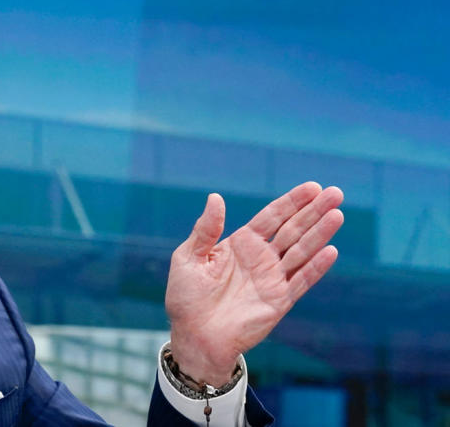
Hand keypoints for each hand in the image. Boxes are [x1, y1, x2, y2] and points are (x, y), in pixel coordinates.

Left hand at [166, 182, 343, 386]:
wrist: (194, 337)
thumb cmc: (186, 298)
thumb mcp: (188, 258)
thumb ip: (205, 230)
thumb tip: (215, 198)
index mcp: (240, 244)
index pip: (272, 217)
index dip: (292, 202)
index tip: (312, 187)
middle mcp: (261, 258)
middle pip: (293, 229)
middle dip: (314, 211)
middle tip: (336, 193)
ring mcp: (272, 279)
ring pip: (302, 251)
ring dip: (320, 233)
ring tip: (337, 214)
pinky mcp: (279, 301)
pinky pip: (301, 281)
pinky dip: (316, 267)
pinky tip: (330, 250)